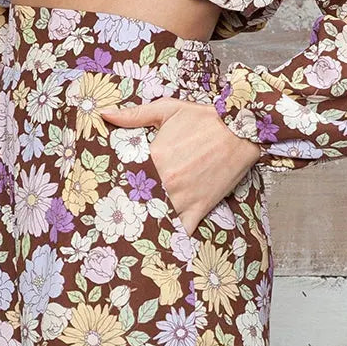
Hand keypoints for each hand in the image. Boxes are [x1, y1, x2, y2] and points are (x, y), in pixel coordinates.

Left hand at [99, 97, 261, 235]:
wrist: (241, 131)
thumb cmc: (205, 118)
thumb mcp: (168, 109)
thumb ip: (134, 115)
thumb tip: (105, 114)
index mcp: (155, 158)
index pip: (124, 178)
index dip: (113, 184)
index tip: (104, 189)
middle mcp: (167, 182)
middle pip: (137, 201)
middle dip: (126, 205)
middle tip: (113, 212)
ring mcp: (183, 198)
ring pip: (157, 218)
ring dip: (146, 221)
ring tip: (132, 228)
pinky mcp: (200, 208)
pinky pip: (181, 230)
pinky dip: (171, 234)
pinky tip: (161, 236)